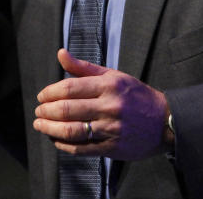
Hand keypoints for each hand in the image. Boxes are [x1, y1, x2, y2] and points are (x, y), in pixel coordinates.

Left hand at [33, 48, 172, 160]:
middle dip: (46, 111)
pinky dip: (63, 145)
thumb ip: (83, 67)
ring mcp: (111, 129)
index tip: (41, 96)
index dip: (49, 92)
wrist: (164, 122)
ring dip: (49, 129)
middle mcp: (110, 106)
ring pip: (71, 131)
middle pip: (67, 110)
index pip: (69, 88)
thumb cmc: (135, 96)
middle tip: (38, 112)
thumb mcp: (113, 75)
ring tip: (40, 125)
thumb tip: (60, 53)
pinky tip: (56, 140)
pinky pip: (81, 149)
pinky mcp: (112, 148)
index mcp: (109, 85)